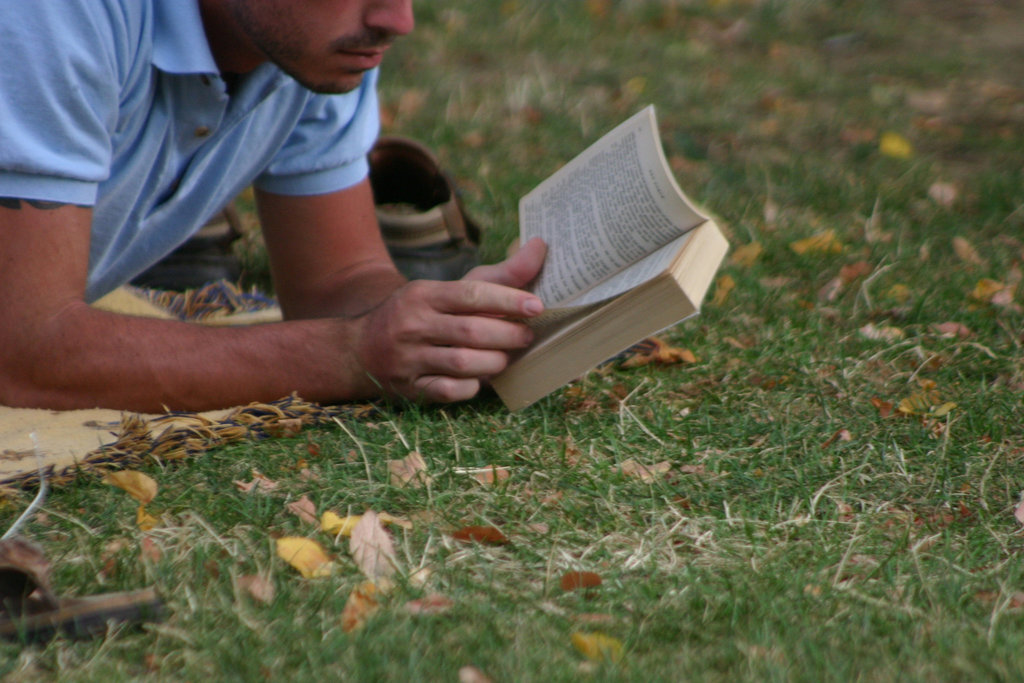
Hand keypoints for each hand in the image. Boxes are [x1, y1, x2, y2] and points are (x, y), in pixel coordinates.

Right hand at [353, 238, 546, 401]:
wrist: (361, 347)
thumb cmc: (422, 314)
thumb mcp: (451, 289)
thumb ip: (499, 274)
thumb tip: (540, 247)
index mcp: (424, 294)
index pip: (471, 294)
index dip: (508, 300)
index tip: (537, 307)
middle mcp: (413, 324)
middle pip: (472, 332)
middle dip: (508, 335)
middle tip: (527, 336)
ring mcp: (409, 358)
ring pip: (463, 363)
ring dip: (495, 362)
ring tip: (507, 357)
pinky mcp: (410, 388)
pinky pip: (449, 391)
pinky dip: (471, 387)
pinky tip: (480, 379)